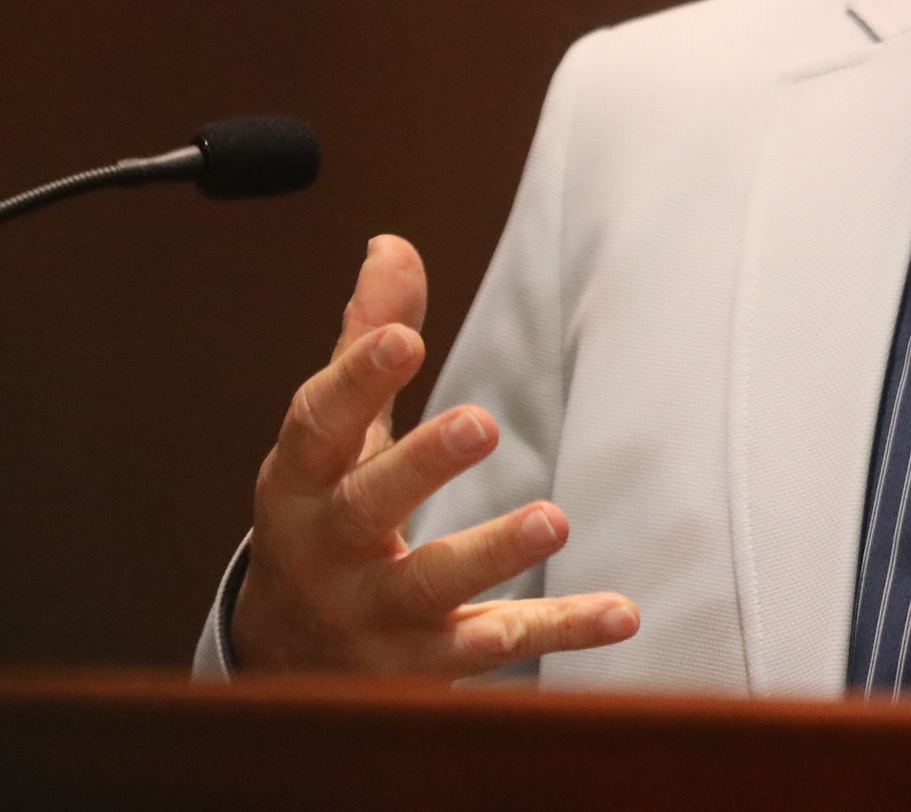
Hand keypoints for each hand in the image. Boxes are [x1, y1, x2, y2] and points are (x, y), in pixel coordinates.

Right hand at [227, 235, 639, 675]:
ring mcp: (374, 614)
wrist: (289, 659)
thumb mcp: (334, 436)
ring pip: (433, 586)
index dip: (355, 378)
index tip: (401, 337)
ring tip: (553, 520)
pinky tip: (622, 612)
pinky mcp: (425, 665)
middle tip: (481, 423)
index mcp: (301, 480)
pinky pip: (496, 646)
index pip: (319, 425)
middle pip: (371, 504)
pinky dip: (560, 631)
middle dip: (422, 463)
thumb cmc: (324, 514)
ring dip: (492, 553)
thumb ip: (366, 343)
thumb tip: (392, 245)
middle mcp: (328, 549)